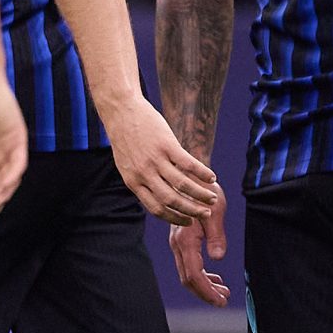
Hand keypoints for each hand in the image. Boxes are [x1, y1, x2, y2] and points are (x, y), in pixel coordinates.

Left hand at [102, 98, 220, 224]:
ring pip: (182, 184)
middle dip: (191, 210)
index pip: (156, 208)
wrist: (121, 111)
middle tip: (205, 213)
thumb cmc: (126, 138)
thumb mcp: (127, 165)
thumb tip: (157, 196)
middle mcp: (144, 174)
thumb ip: (140, 181)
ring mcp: (155, 159)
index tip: (188, 220)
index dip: (174, 217)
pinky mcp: (166, 144)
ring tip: (212, 198)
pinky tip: (212, 177)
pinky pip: (187, 163)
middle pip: (171, 200)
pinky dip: (202, 172)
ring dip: (200, 194)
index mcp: (133, 182)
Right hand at [169, 184, 229, 305]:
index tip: (222, 300)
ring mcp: (177, 243)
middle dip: (206, 292)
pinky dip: (201, 274)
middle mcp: (178, 244)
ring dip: (205, 284)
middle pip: (188, 279)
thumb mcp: (216, 211)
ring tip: (223, 289)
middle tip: (224, 299)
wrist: (190, 176)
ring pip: (188, 273)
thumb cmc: (205, 191)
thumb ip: (217, 236)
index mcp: (185, 239)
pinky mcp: (181, 240)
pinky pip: (189, 264)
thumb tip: (217, 258)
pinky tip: (215, 276)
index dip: (207, 291)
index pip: (194, 275)